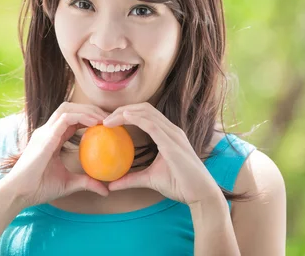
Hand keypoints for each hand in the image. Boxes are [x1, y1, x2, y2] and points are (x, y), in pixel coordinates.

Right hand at [3, 102, 110, 207]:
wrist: (19, 193)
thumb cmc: (40, 188)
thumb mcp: (69, 183)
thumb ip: (86, 182)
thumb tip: (106, 190)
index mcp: (51, 138)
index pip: (72, 120)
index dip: (89, 117)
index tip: (107, 124)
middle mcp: (47, 131)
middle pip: (70, 109)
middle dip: (90, 108)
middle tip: (109, 117)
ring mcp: (45, 131)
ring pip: (67, 108)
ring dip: (88, 110)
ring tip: (104, 118)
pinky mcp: (45, 136)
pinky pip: (66, 118)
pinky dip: (82, 116)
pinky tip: (96, 123)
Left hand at [102, 102, 221, 205]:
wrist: (200, 195)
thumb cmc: (179, 185)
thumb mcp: (150, 179)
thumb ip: (131, 179)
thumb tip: (111, 185)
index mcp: (168, 134)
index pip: (145, 114)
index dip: (126, 113)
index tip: (108, 122)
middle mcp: (171, 130)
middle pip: (144, 109)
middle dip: (123, 109)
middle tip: (104, 118)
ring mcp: (173, 134)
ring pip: (147, 112)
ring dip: (125, 112)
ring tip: (108, 119)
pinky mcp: (172, 143)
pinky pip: (152, 125)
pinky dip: (137, 118)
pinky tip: (124, 117)